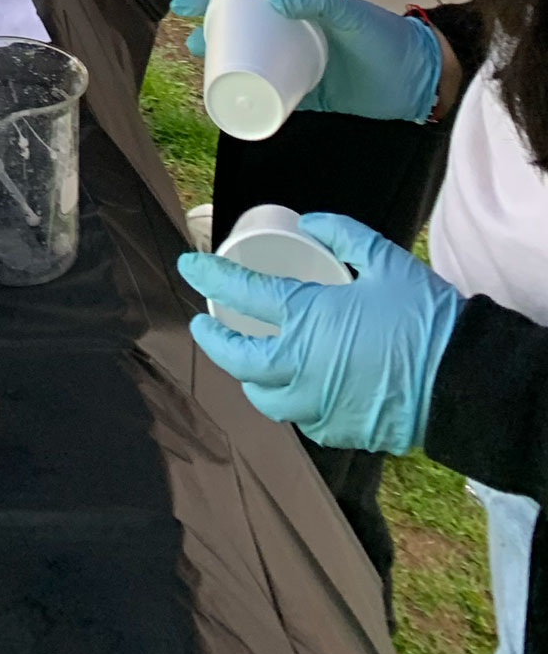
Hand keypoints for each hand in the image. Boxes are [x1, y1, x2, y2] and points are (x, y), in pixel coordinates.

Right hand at [169, 0, 443, 121]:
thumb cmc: (385, 37)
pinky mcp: (312, 95)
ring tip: (208, 76)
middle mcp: (295, 35)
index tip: (183, 7)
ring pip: (254, 65)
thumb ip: (316, 1)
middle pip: (243, 33)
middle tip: (195, 48)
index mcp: (300, 10)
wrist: (420, 78)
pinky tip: (237, 108)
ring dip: (229, 68)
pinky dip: (254, 102)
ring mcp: (301, 65)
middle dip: (214, 36)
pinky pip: (274, 97)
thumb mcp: (350, 14)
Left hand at [179, 213, 461, 455]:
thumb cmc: (424, 319)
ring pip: (264, 397)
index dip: (210, 274)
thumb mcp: (383, 259)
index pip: (242, 292)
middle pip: (237, 358)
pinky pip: (298, 417)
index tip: (189, 265)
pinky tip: (294, 386)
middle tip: (204, 322)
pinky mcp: (338, 430)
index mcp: (307, 318)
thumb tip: (310, 223)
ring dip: (248, 377)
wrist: (464, 384)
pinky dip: (288, 401)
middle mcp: (301, 366)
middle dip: (212, 339)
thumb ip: (341, 234)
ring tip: (247, 359)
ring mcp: (317, 404)